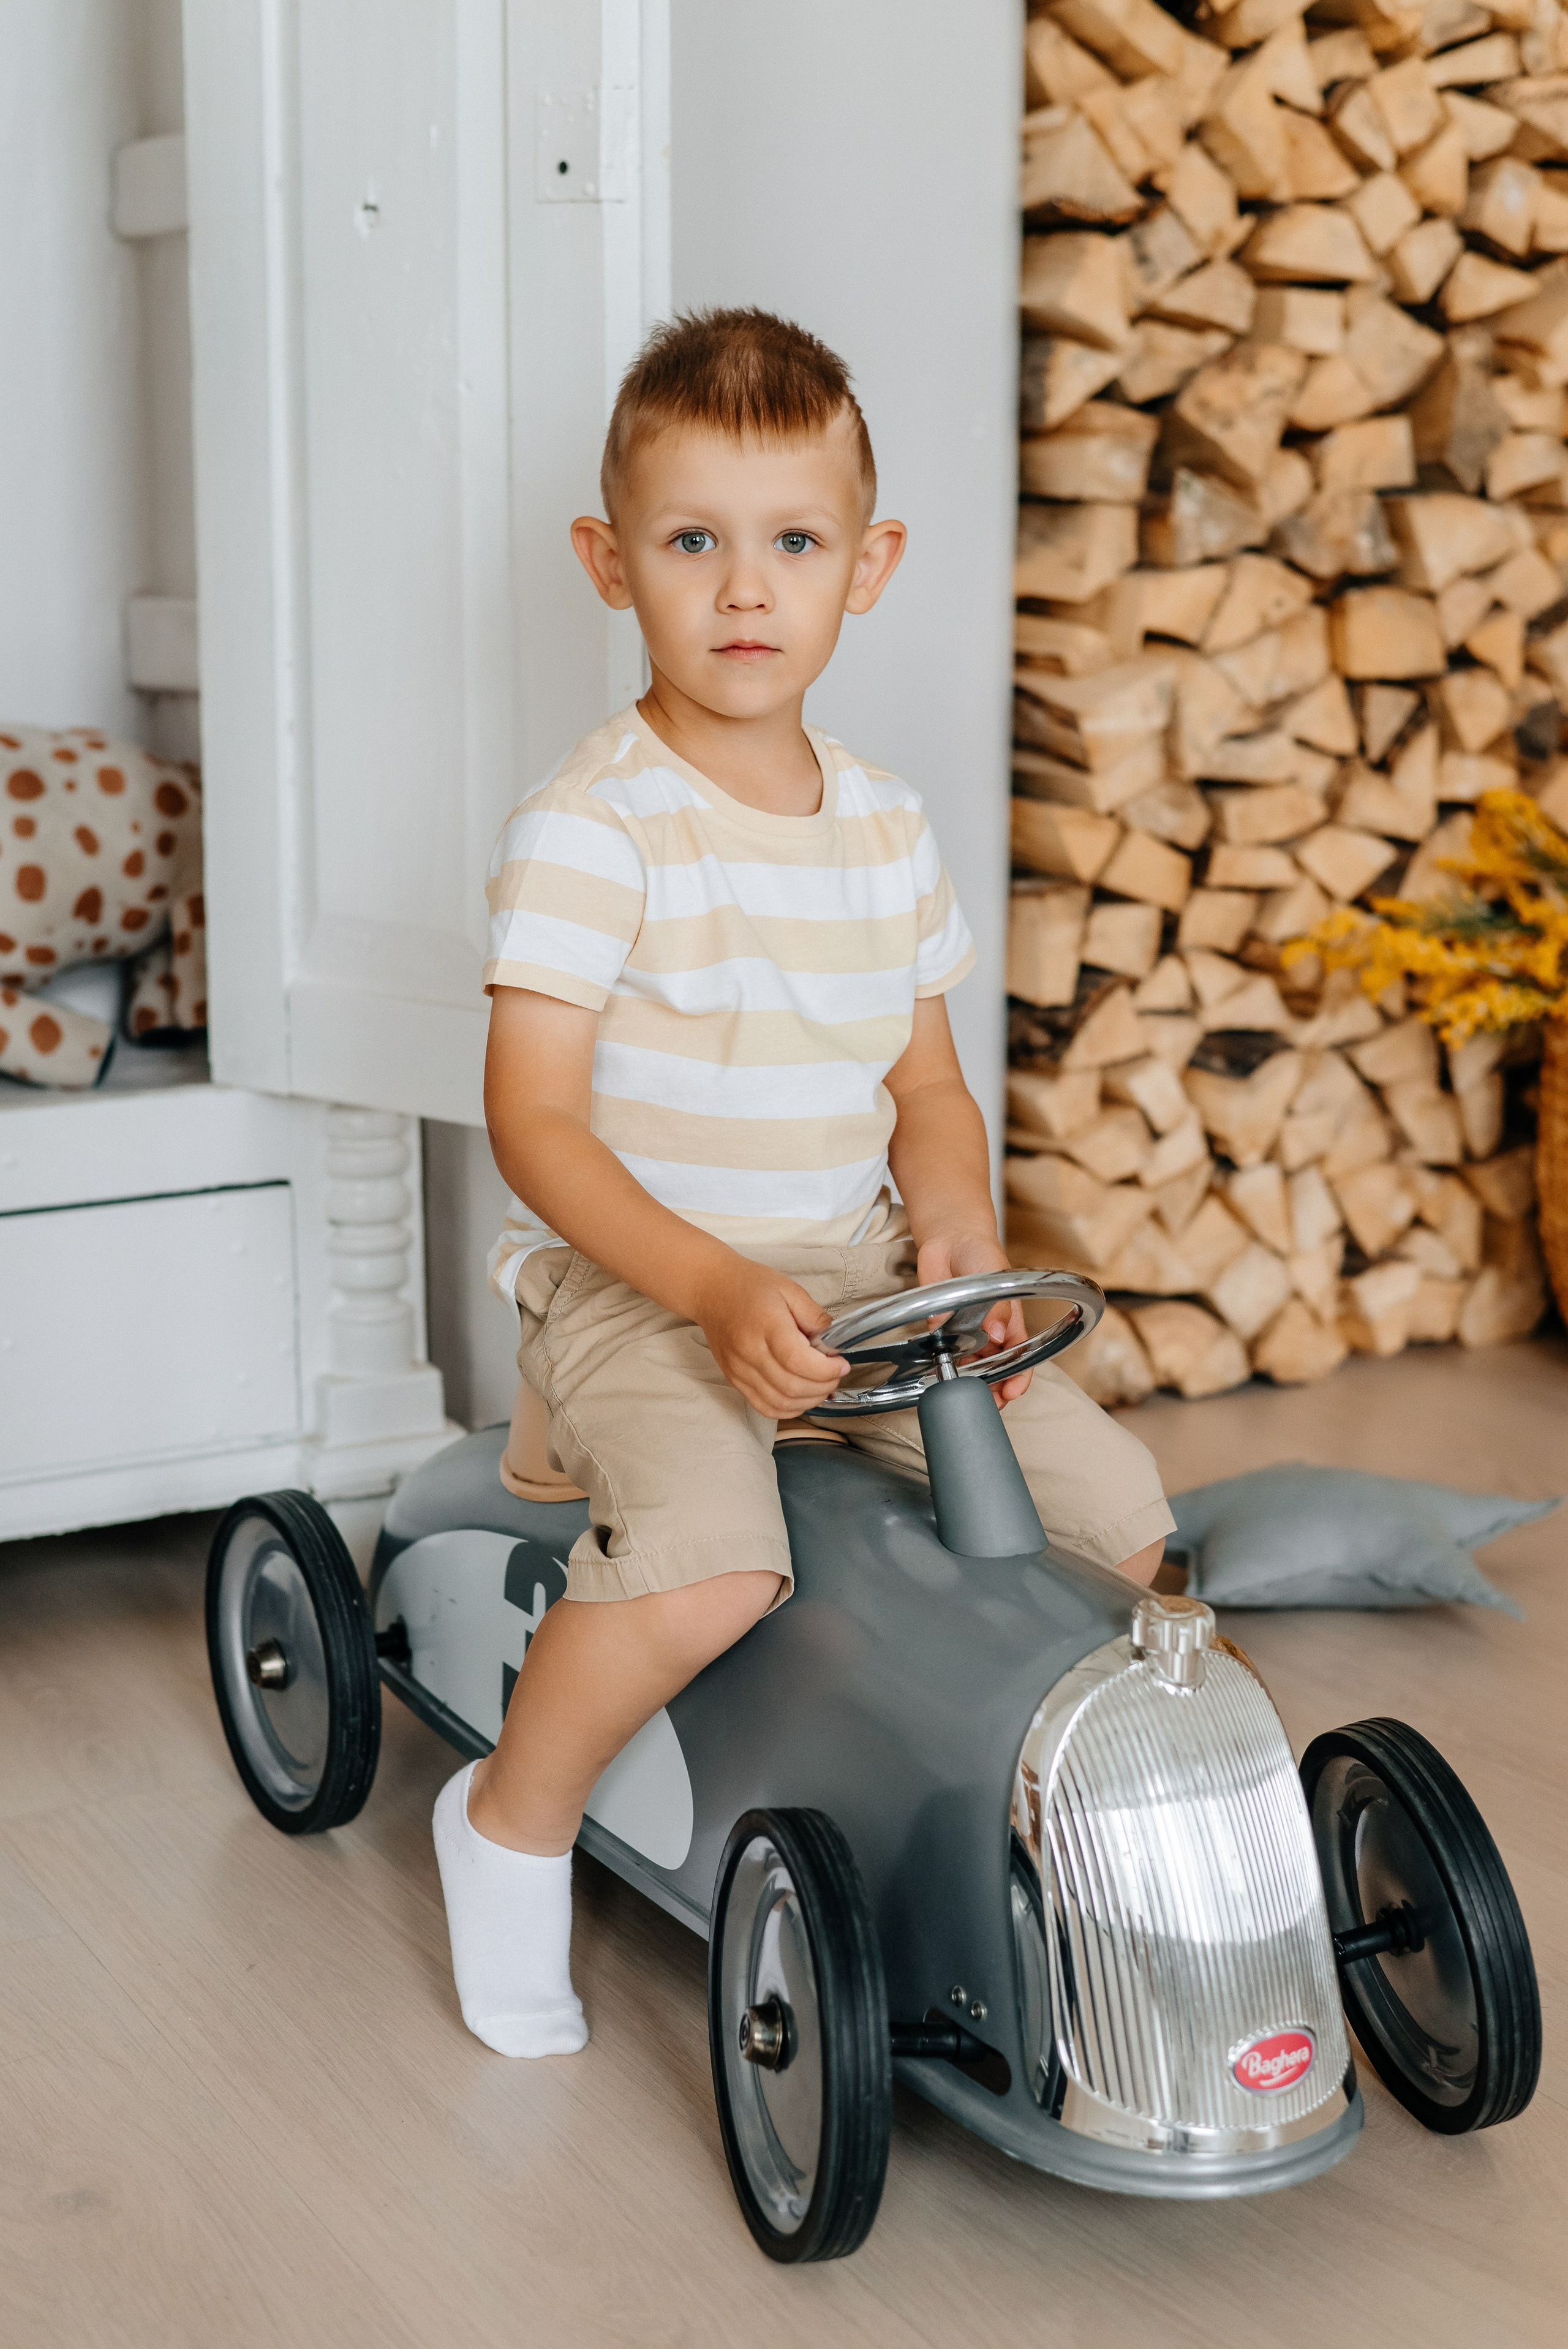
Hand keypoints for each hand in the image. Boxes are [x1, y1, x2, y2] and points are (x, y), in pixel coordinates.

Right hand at [691, 1255, 848, 1418]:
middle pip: (792, 1387)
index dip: (826, 1370)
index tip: (841, 1364)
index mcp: (766, 1325)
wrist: (711, 1290)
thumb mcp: (789, 1289)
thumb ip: (814, 1316)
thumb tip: (832, 1342)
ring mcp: (740, 1370)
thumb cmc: (749, 1286)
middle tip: (835, 1374)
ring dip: (809, 1400)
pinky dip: (788, 1408)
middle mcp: (749, 1352)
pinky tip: (801, 1396)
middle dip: (823, 1386)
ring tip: (821, 1385)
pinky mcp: (735, 1380)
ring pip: (780, 1402)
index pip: (799, 1362)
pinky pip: (765, 1407)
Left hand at [915, 1230, 1031, 1404]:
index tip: (1013, 1391)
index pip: (1021, 1357)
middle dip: (995, 1389)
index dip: (1020, 1377)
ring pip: (970, 1367)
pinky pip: (943, 1353)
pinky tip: (942, 1375)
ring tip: (966, 1393)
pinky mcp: (941, 1328)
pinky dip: (944, 1366)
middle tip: (989, 1403)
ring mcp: (965, 1333)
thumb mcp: (996, 1275)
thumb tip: (999, 1333)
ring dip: (969, 1382)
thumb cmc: (981, 1254)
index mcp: (1009, 1322)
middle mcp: (989, 1333)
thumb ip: (999, 1306)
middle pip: (996, 1369)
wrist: (950, 1239)